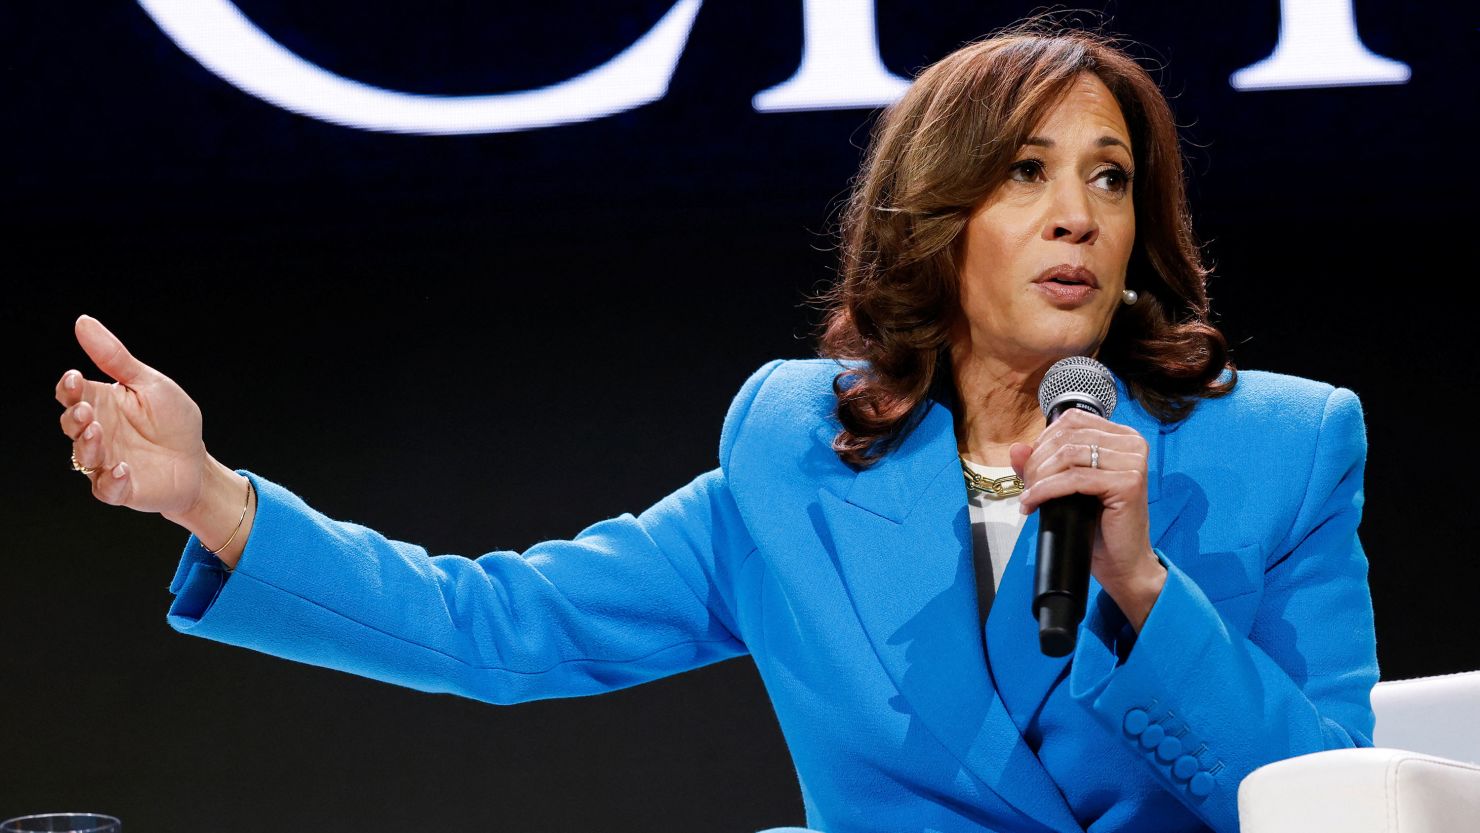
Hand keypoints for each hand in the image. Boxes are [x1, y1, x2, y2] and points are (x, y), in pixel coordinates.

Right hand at [55, 315, 209, 517]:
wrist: (197, 461)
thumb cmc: (173, 421)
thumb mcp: (150, 384)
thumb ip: (115, 358)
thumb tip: (83, 322)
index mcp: (102, 404)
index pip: (72, 394)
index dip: (68, 388)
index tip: (75, 379)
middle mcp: (98, 433)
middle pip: (71, 424)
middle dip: (74, 418)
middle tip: (87, 412)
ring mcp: (106, 461)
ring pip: (83, 456)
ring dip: (88, 445)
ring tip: (98, 432)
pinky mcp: (120, 488)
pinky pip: (106, 488)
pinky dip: (110, 481)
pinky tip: (121, 469)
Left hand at [1010, 408, 1165, 626]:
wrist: (1122, 562)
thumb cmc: (1098, 525)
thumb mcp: (1068, 488)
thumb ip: (1043, 465)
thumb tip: (1016, 448)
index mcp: (1122, 437)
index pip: (1071, 420)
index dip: (1042, 441)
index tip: (1029, 468)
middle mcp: (1132, 443)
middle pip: (1067, 437)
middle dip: (1036, 462)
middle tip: (1025, 487)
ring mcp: (1133, 462)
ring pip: (1068, 456)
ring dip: (1038, 477)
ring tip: (1029, 498)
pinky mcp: (1129, 483)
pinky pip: (1074, 479)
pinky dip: (1046, 491)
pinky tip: (1032, 504)